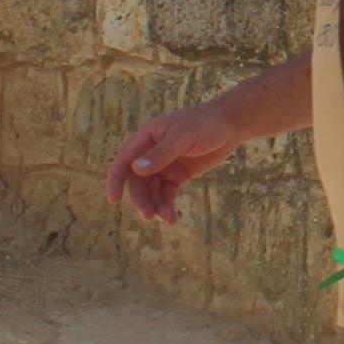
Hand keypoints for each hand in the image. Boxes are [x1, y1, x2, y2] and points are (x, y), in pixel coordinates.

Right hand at [105, 100, 241, 224]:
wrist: (230, 125)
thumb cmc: (204, 124)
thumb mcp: (182, 138)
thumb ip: (160, 155)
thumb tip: (136, 170)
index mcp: (146, 138)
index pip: (124, 161)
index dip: (116, 180)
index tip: (114, 200)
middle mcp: (151, 152)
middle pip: (138, 181)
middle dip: (141, 199)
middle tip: (149, 215)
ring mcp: (164, 165)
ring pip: (152, 190)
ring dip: (155, 205)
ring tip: (167, 219)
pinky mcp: (178, 175)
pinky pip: (167, 193)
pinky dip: (167, 205)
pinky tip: (171, 218)